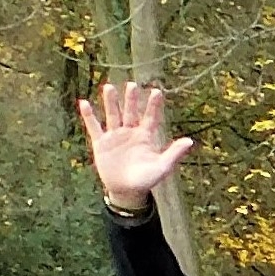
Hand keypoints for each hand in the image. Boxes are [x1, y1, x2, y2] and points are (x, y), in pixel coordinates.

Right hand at [76, 83, 193, 211]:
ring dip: (111, 102)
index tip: (157, 92)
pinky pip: (94, 127)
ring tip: (109, 87)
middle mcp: (131, 132)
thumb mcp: (162, 167)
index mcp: (146, 137)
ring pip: (113, 115)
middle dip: (131, 99)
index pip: (151, 118)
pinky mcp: (101, 143)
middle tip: (132, 85)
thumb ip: (174, 153)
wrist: (127, 191)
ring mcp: (115, 136)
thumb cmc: (147, 180)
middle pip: (131, 112)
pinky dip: (89, 116)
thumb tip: (190, 141)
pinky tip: (84, 103)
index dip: (153, 106)